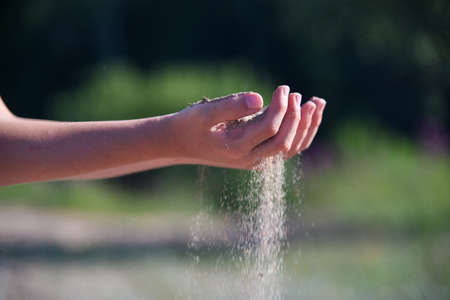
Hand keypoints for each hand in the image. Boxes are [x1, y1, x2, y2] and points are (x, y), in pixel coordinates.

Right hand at [169, 85, 325, 168]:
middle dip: (298, 117)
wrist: (180, 144)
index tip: (283, 87)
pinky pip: (286, 148)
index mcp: (236, 147)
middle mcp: (250, 158)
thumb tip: (259, 99)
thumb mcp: (205, 113)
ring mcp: (256, 159)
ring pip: (290, 148)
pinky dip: (301, 132)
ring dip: (307, 127)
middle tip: (300, 94)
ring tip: (318, 102)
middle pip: (285, 142)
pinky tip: (309, 114)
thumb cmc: (190, 124)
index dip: (281, 107)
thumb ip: (231, 105)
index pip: (270, 128)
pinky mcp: (258, 155)